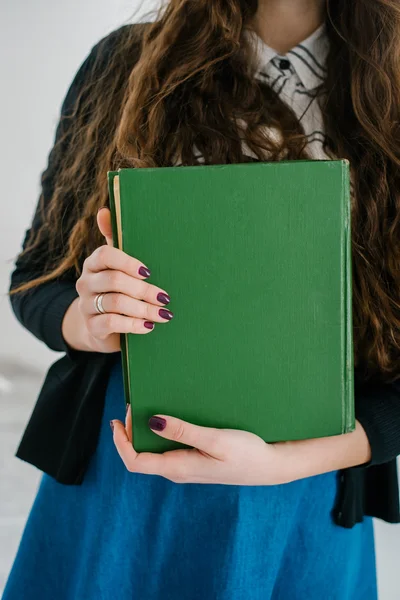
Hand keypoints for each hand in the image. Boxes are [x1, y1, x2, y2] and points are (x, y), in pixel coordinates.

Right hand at [72, 208, 173, 352]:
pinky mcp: (92, 327)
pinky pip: (111, 323)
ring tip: (163, 314)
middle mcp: (86, 283)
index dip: (128, 262)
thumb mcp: (118, 265)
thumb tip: (104, 211)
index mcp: (93, 263)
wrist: (102, 325)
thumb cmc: (118, 289)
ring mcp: (86, 306)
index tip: (149, 272)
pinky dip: (133, 325)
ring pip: (115, 303)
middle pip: (114, 281)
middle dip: (143, 289)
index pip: (105, 255)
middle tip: (164, 297)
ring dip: (143, 309)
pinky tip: (148, 326)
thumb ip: (116, 240)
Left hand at [111, 408, 371, 484]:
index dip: (120, 443)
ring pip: (155, 452)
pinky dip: (161, 434)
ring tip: (148, 407)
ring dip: (146, 433)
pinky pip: (169, 449)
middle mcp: (178, 470)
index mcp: (178, 468)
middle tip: (134, 406)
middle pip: (142, 456)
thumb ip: (183, 432)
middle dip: (131, 434)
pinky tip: (169, 417)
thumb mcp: (215, 440)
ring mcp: (187, 467)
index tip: (116, 420)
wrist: (271, 466)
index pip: (135, 462)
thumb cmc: (246, 453)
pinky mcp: (196, 460)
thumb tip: (152, 422)